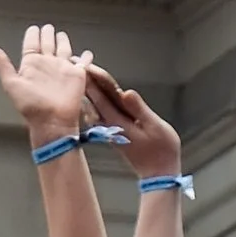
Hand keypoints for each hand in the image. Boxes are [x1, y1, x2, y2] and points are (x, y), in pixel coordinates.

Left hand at [0, 21, 96, 155]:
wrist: (52, 119)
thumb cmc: (31, 105)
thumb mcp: (11, 83)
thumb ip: (3, 65)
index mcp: (31, 66)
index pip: (31, 46)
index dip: (32, 36)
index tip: (33, 28)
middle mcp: (47, 65)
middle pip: (47, 45)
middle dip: (47, 35)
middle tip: (47, 27)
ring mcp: (62, 69)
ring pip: (63, 50)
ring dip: (62, 42)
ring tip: (61, 34)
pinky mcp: (77, 74)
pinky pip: (83, 62)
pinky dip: (86, 57)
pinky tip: (86, 53)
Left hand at [83, 64, 181, 183]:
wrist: (159, 172)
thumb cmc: (162, 150)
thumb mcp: (154, 126)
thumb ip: (139, 110)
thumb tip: (126, 92)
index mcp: (118, 122)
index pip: (102, 97)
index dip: (94, 80)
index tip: (84, 65)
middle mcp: (110, 125)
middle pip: (95, 99)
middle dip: (85, 81)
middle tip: (73, 64)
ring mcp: (111, 129)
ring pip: (96, 105)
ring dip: (89, 89)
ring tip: (79, 74)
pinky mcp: (115, 132)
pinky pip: (102, 113)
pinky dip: (95, 101)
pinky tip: (89, 96)